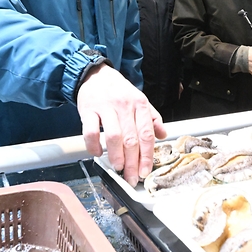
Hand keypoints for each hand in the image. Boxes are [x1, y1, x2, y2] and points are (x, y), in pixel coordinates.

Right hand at [77, 64, 166, 186]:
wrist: (96, 74)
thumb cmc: (118, 91)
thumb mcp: (139, 100)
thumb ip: (152, 118)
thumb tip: (163, 135)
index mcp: (139, 104)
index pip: (146, 134)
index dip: (147, 156)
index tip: (145, 171)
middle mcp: (124, 106)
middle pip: (131, 139)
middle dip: (132, 163)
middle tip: (131, 177)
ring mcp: (106, 108)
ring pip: (113, 136)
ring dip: (116, 156)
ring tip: (118, 167)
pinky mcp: (88, 110)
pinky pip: (91, 131)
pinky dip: (94, 145)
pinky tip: (97, 153)